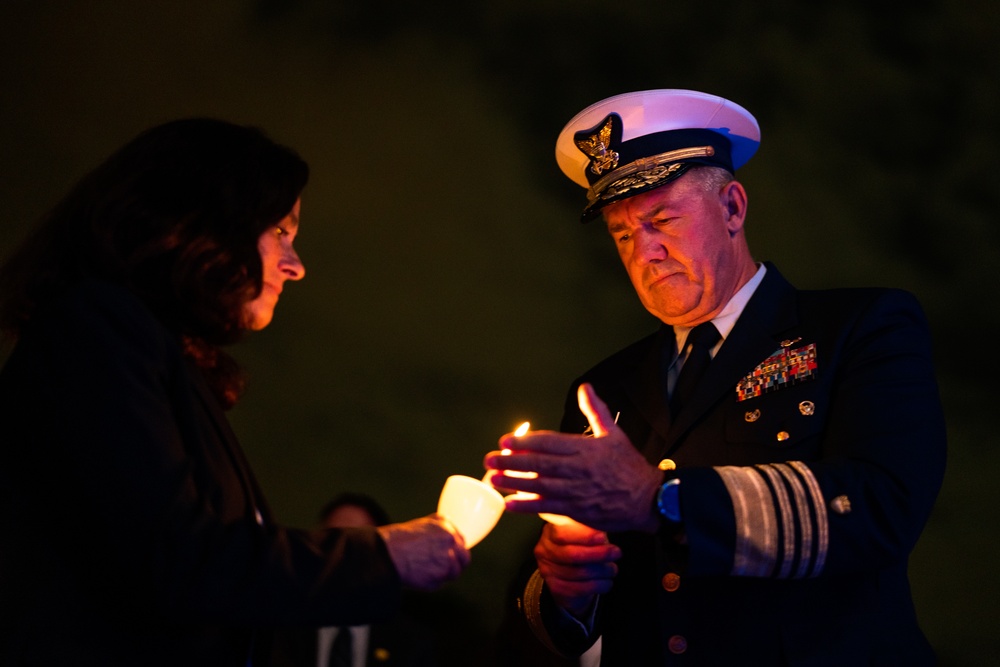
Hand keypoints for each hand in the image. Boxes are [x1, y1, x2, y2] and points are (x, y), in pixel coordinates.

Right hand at [376, 514, 469, 590]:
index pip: (461, 542)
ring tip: (427, 570)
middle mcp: (450, 542)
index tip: (448, 554)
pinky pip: (441, 583)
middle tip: (445, 566)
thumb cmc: (400, 539)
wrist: (387, 553)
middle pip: (465, 558)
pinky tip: (420, 575)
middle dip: (457, 563)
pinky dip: (433, 582)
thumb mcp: (423, 524)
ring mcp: (447, 561)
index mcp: (446, 528)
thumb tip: (453, 532)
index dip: (455, 549)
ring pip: (455, 572)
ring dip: (445, 574)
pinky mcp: (439, 578)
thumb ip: (441, 527)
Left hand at [484, 383, 662, 532]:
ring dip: (514, 482)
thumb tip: (586, 387)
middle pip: (539, 463)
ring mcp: (577, 490)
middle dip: (511, 461)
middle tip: (489, 459)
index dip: (524, 441)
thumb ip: (595, 411)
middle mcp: (579, 468)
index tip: (505, 441)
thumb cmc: (630, 465)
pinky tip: (509, 504)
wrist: (648, 498)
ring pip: (540, 485)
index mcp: (586, 448)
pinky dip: (528, 506)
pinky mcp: (578, 509)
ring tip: (492, 480)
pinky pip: (548, 507)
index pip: (549, 442)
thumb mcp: (615, 433)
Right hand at [534, 521, 620, 618]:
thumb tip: (605, 523)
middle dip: (598, 554)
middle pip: (572, 555)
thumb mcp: (583, 533)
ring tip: (613, 569)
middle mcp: (544, 551)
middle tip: (616, 552)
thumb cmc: (581, 547)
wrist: (570, 577)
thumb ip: (589, 528)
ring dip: (601, 571)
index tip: (603, 537)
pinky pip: (580, 589)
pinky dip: (599, 585)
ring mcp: (547, 571)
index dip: (584, 536)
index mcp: (550, 532)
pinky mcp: (556, 588)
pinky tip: (607, 582)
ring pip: (579, 573)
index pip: (562, 533)